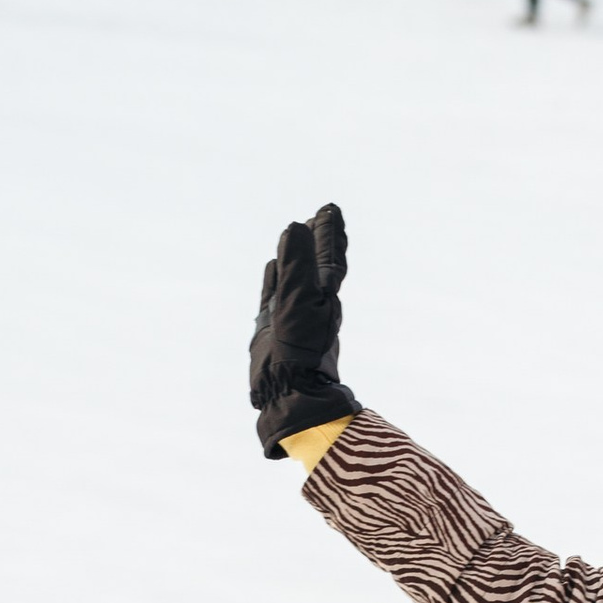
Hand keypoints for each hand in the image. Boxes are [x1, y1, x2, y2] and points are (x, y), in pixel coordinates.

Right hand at [250, 203, 360, 458]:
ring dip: (298, 254)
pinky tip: (272, 267)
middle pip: (318, 262)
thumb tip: (296, 226)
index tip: (330, 209)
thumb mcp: (299, 301)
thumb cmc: (300, 350)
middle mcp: (311, 302)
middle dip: (319, 239)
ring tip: (297, 234)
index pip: (330, 256)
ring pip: (295, 274)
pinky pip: (274, 291)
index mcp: (323, 295)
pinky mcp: (272, 325)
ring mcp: (291, 313)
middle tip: (322, 215)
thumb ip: (298, 265)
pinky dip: (276, 274)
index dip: (330, 233)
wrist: (289, 392)